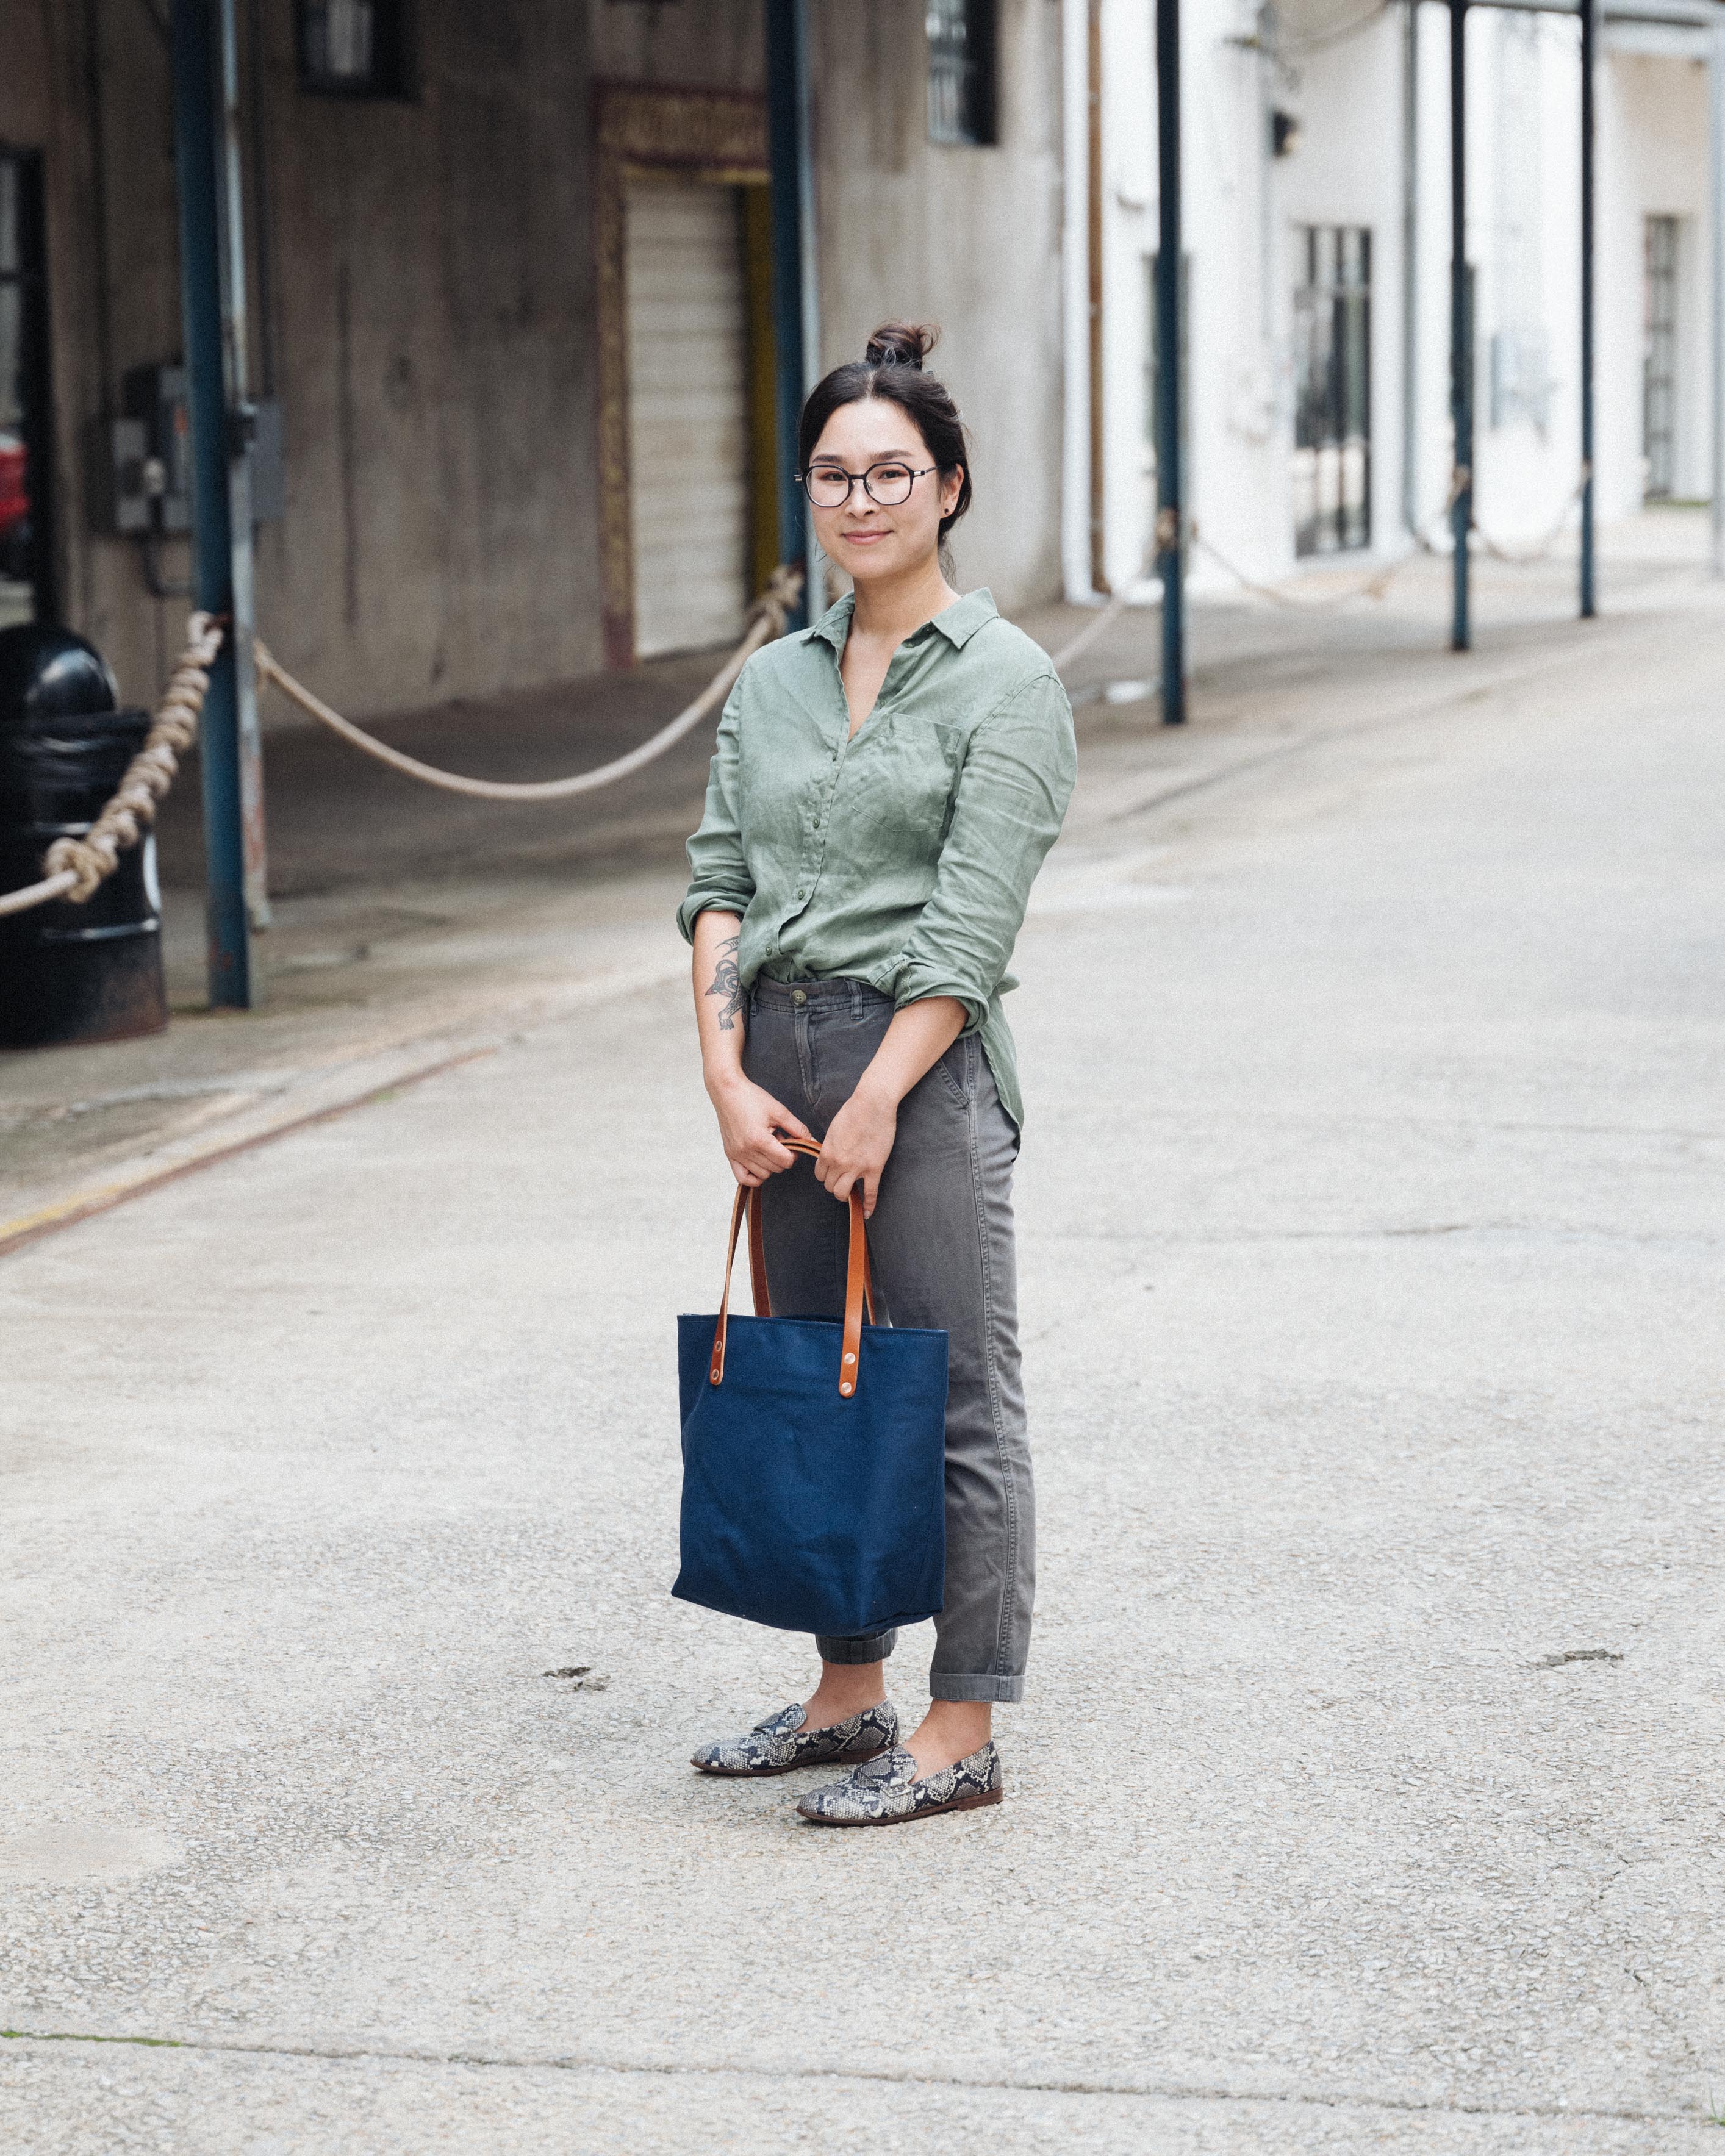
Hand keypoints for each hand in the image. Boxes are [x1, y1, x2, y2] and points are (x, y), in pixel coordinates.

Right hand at [708, 1074, 812, 1187]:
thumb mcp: (779, 1111)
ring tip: (767, 1146)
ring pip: (763, 1174)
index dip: (794, 1153)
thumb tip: (811, 1141)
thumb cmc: (750, 1098)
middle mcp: (746, 1151)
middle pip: (776, 1168)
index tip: (792, 1142)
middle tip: (779, 1140)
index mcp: (759, 1140)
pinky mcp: (730, 1155)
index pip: (786, 1161)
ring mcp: (736, 1154)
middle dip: (783, 1157)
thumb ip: (798, 1128)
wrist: (727, 1091)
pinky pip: (743, 1178)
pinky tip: (759, 1163)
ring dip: (770, 1164)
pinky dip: (754, 1176)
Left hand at [816, 1082, 897, 1218]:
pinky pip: (870, 1193)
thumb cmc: (853, 1111)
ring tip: (850, 1191)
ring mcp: (857, 1168)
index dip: (825, 1175)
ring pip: (843, 1193)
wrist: (873, 1104)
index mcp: (827, 1152)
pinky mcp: (874, 1169)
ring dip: (845, 1194)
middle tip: (842, 1180)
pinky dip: (869, 1205)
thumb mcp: (833, 1129)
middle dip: (834, 1184)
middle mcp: (839, 1163)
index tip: (832, 1173)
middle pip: (830, 1186)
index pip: (819, 1175)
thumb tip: (829, 1156)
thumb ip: (830, 1146)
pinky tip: (867, 1213)